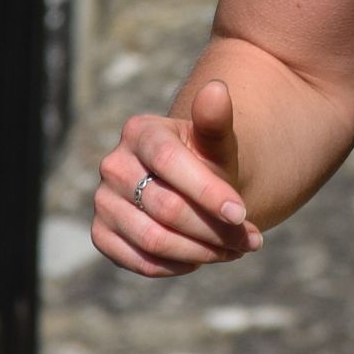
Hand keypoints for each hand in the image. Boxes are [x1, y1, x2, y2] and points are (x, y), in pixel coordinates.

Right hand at [92, 79, 263, 275]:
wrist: (194, 187)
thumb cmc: (210, 160)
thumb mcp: (219, 142)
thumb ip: (217, 119)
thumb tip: (217, 88)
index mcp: (140, 131)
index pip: (170, 163)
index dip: (208, 192)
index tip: (242, 213)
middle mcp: (114, 164)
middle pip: (166, 207)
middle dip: (214, 229)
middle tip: (251, 241)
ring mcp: (103, 200)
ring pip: (153, 239)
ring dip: (201, 251)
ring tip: (234, 250)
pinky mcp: (102, 233)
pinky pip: (138, 260)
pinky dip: (176, 265)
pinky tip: (201, 258)